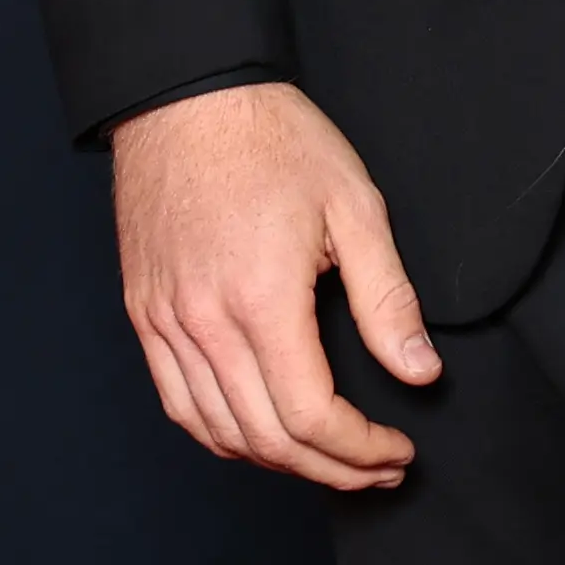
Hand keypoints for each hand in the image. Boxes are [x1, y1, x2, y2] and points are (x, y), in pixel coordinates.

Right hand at [108, 79, 440, 489]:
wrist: (185, 95)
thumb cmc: (272, 139)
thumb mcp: (354, 206)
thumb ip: (388, 299)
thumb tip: (420, 371)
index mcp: (260, 299)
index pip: (311, 417)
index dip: (360, 450)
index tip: (398, 450)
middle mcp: (204, 323)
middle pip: (266, 439)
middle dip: (331, 469)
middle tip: (378, 468)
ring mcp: (165, 322)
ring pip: (218, 433)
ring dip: (278, 462)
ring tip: (328, 459)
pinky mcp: (145, 313)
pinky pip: (178, 402)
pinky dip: (221, 435)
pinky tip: (259, 433)